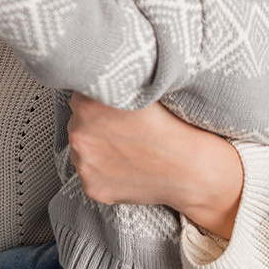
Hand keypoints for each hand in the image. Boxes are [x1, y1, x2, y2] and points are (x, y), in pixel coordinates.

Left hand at [67, 93, 243, 240]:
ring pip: (83, 151)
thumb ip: (113, 87)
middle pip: (78, 124)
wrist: (190, 168)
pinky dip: (105, 174)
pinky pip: (91, 176)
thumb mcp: (141, 91)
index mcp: (88, 104)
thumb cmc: (172, 127)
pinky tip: (128, 169)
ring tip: (129, 151)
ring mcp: (84, 163)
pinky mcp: (91, 187)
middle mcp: (79, 133)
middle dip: (96, 127)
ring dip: (98, 151)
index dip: (98, 102)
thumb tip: (95, 82)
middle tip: (126, 132)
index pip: (80, 97)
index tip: (114, 110)